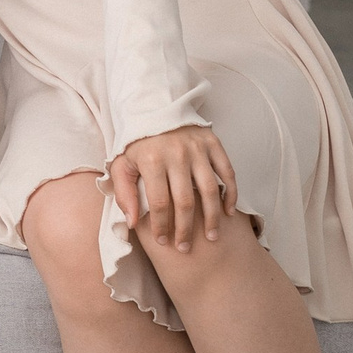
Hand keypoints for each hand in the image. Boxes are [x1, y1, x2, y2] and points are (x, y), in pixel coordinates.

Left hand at [109, 124, 235, 253]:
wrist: (154, 105)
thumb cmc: (137, 140)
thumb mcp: (122, 163)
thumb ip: (124, 192)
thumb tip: (132, 222)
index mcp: (152, 160)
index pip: (159, 203)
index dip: (161, 226)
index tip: (163, 241)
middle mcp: (176, 154)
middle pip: (185, 201)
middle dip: (186, 229)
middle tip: (186, 248)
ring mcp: (197, 148)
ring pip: (209, 190)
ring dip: (212, 217)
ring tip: (212, 237)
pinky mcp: (212, 142)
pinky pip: (227, 171)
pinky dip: (231, 193)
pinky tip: (229, 211)